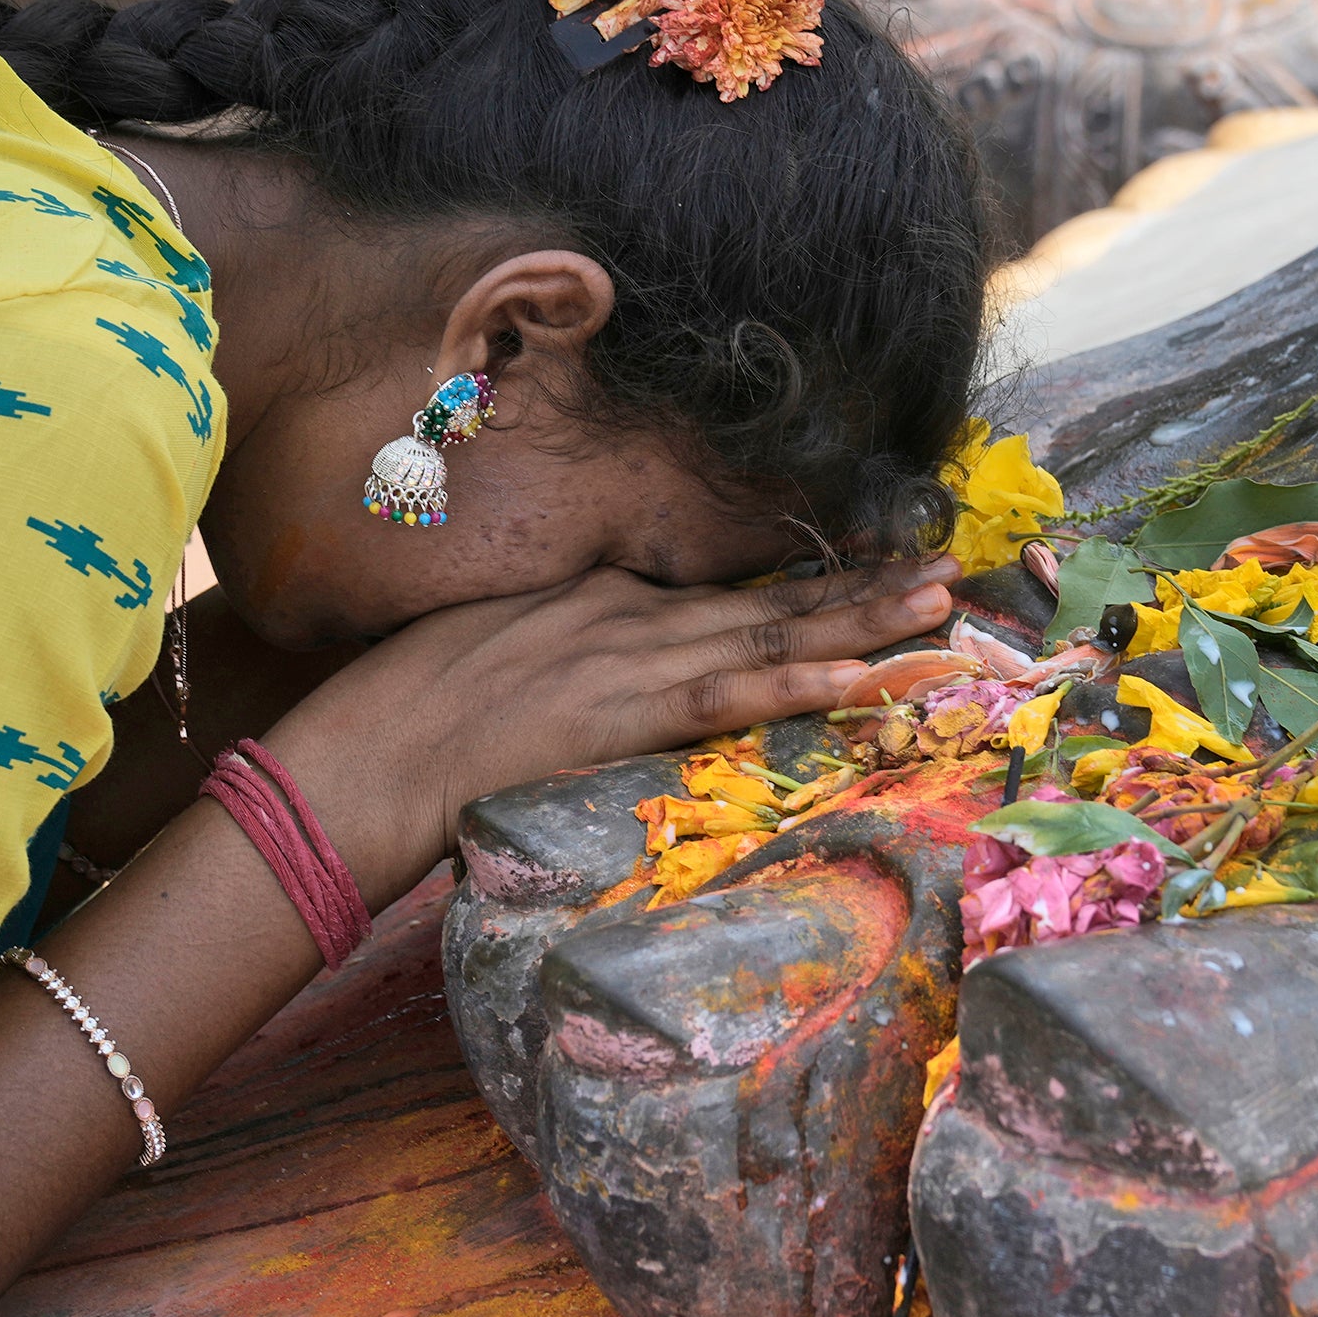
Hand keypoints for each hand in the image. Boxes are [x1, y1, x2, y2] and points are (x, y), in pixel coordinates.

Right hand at [264, 558, 955, 889]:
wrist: (367, 751)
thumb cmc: (411, 708)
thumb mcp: (505, 648)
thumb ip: (573, 645)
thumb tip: (613, 665)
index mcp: (606, 596)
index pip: (730, 588)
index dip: (810, 582)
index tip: (878, 569)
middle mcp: (632, 614)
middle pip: (771, 599)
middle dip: (865, 585)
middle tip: (950, 565)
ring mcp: (629, 658)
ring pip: (770, 634)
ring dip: (862, 620)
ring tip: (939, 604)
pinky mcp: (620, 712)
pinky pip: (726, 697)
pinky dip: (796, 687)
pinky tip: (859, 681)